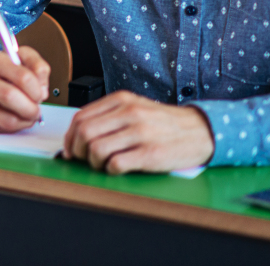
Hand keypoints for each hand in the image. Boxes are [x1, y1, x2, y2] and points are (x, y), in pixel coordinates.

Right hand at [0, 47, 49, 132]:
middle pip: (10, 96)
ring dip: (24, 121)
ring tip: (26, 115)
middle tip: (36, 110)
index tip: (40, 94)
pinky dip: (13, 127)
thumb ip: (39, 67)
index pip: (23, 77)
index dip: (37, 90)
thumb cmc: (2, 74)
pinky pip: (0, 129)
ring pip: (7, 119)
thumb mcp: (22, 60)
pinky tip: (12, 117)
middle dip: (31, 108)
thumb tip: (42, 89)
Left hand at [63, 91, 214, 173]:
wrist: (201, 131)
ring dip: (93, 162)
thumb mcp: (135, 107)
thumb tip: (78, 132)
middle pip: (84, 132)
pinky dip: (110, 170)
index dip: (69, 136)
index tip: (69, 148)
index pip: (80, 117)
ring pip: (96, 149)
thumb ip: (108, 115)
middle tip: (82, 159)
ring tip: (102, 164)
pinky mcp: (150, 153)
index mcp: (122, 100)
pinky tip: (117, 168)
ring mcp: (140, 133)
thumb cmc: (164, 122)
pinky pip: (116, 164)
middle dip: (77, 150)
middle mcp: (129, 113)